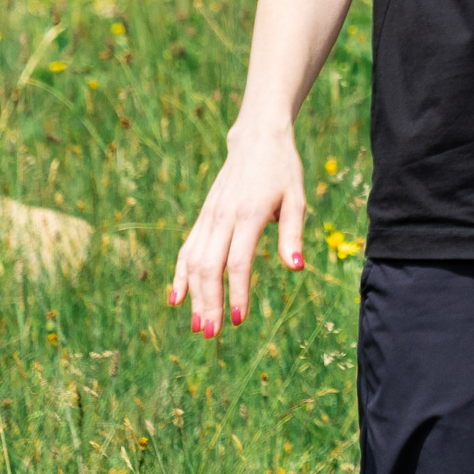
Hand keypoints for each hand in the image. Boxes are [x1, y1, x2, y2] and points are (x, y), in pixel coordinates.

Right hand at [169, 122, 306, 336]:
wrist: (257, 140)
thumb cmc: (283, 171)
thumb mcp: (297, 199)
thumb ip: (293, 235)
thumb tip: (296, 268)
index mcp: (248, 214)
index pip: (238, 261)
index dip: (237, 292)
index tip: (240, 319)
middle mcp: (223, 217)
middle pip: (209, 267)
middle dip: (209, 302)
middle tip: (212, 333)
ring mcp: (209, 217)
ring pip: (192, 262)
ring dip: (193, 295)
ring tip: (197, 325)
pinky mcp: (203, 217)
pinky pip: (186, 249)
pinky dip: (179, 275)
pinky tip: (176, 299)